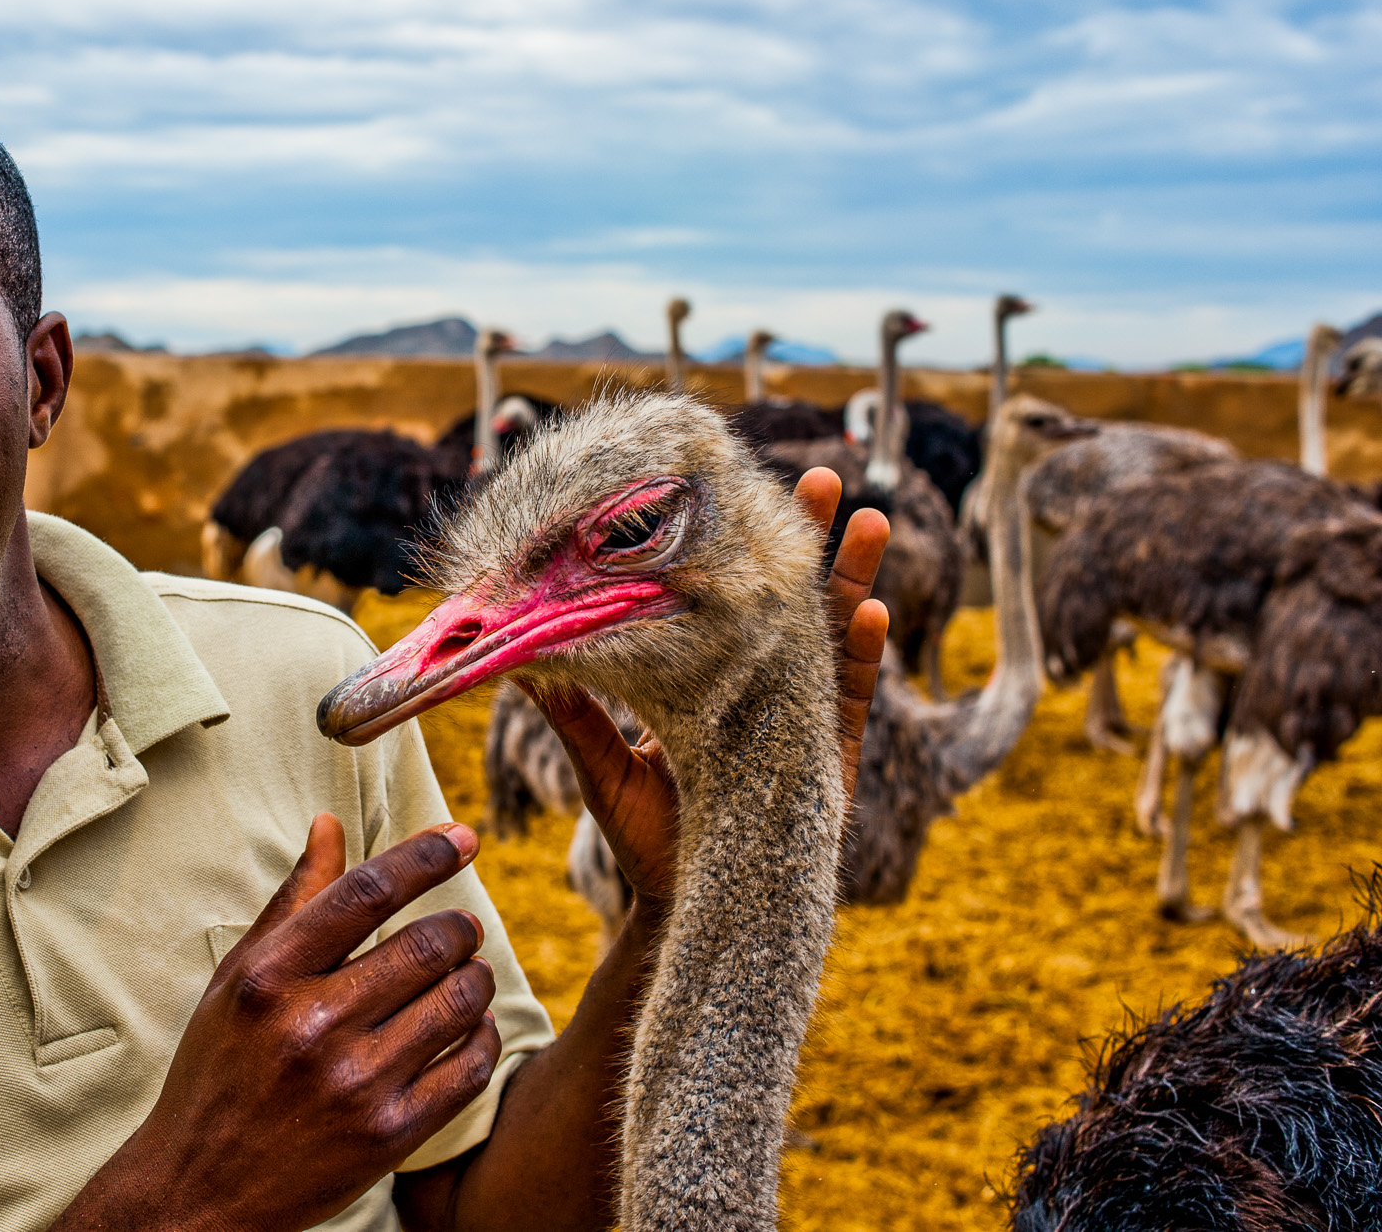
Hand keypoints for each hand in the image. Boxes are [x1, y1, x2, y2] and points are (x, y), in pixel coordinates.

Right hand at [57, 814, 502, 1231]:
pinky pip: (470, 1068)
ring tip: (468, 974)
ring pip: (458, 1002)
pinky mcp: (390, 1136)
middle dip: (460, 928)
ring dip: (476, 978)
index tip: (464, 835)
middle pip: (426, 945)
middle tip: (463, 929)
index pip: (366, 893)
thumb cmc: (220, 1068)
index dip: (424, 856)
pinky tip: (470, 1028)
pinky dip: (483, 1037)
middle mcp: (312, 1026)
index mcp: (270, 978)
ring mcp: (355, 1085)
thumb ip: (293, 902)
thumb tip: (331, 822)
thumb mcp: (239, 978)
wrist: (200, 1188)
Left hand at [519, 466, 888, 909]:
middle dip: (808, 543)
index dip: (736, 550)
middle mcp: (757, 690)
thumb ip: (574, 713)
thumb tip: (516, 659)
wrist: (683, 912)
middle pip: (787, 604)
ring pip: (830, 639)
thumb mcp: (602, 766)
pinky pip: (847, 703)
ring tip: (869, 522)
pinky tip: (874, 616)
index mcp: (706, 682)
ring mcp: (795, 721)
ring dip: (852, 581)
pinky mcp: (824, 763)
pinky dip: (861, 660)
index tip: (738, 490)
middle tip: (824, 479)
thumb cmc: (641, 841)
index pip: (724, 601)